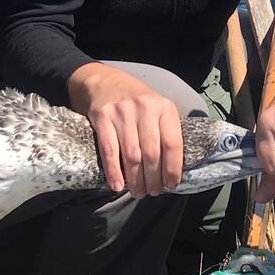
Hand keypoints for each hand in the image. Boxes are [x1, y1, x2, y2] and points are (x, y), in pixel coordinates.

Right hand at [69, 63, 182, 196]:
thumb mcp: (157, 109)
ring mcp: (122, 112)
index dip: (173, 168)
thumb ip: (165, 132)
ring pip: (131, 155)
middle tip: (152, 192)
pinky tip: (117, 185)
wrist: (105, 82)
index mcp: (164, 107)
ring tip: (138, 192)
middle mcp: (144, 108)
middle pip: (152, 153)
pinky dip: (114, 171)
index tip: (171, 184)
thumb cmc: (136, 102)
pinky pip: (109, 150)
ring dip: (135, 179)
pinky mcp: (102, 117)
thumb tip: (171, 170)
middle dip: (153, 178)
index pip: (172, 143)